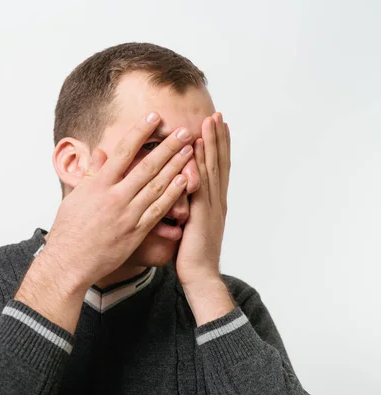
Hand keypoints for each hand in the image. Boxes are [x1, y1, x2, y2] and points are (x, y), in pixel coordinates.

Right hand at [41, 112, 196, 289]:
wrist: (69, 262)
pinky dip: (172, 194)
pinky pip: (158, 210)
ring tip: (190, 150)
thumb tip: (99, 152)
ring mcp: (127, 214)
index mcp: (98, 184)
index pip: (122, 152)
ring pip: (157, 186)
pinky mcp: (136, 232)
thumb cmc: (69, 230)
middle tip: (183, 131)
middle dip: (167, 147)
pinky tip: (184, 181)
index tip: (153, 117)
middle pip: (146, 166)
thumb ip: (91, 173)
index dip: (140, 132)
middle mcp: (114, 196)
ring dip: (176, 166)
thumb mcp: (75, 196)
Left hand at [176, 112, 230, 284]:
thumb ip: (186, 208)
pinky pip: (201, 181)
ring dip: (212, 142)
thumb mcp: (189, 226)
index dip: (218, 147)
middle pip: (219, 162)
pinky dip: (201, 161)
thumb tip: (179, 199)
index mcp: (213, 203)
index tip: (216, 127)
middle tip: (218, 114)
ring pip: (213, 167)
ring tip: (211, 120)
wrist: (200, 276)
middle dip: (218, 137)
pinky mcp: (202, 211)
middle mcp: (216, 200)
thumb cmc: (190, 255)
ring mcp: (212, 204)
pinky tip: (198, 145)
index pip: (216, 169)